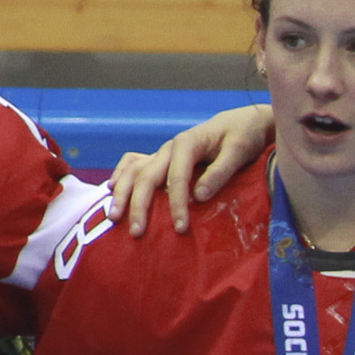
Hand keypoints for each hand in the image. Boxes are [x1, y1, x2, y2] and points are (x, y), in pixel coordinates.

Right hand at [107, 104, 275, 233]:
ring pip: (134, 170)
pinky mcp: (163, 157)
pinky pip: (134, 164)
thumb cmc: (242, 136)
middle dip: (139, 205)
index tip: (181, 228)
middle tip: (137, 232)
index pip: (176, 178)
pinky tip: (112, 189)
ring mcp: (163, 152)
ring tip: (114, 216)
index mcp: (187, 144)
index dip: (177, 204)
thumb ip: (219, 173)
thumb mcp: (238, 152)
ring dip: (122, 193)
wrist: (240, 122)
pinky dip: (121, 175)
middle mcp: (169, 148)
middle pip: (146, 176)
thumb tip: (199, 197)